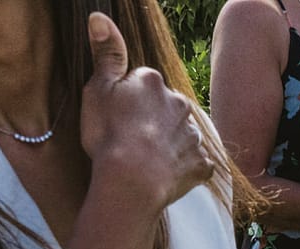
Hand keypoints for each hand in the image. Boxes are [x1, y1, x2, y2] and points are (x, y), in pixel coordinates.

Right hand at [81, 13, 214, 213]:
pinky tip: (167, 174)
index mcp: (153, 82)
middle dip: (153, 119)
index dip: (129, 101)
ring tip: (148, 160)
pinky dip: (185, 167)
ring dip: (169, 143)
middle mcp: (180, 103)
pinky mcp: (202, 163)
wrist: (132, 179)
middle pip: (166, 107)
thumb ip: (105, 53)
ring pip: (182, 133)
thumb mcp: (97, 88)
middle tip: (133, 140)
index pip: (143, 83)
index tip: (118, 117)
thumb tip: (100, 17)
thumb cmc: (109, 134)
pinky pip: (196, 162)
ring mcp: (194, 134)